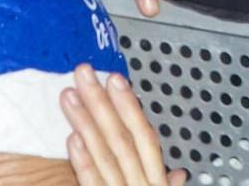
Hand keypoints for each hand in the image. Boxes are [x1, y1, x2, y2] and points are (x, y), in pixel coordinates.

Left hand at [61, 65, 188, 185]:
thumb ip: (165, 184)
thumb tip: (178, 173)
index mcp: (154, 179)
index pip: (144, 135)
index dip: (130, 105)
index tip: (114, 79)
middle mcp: (140, 184)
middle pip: (122, 138)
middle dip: (102, 102)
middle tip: (85, 74)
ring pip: (105, 154)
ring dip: (86, 122)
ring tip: (70, 96)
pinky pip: (92, 182)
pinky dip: (83, 161)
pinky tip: (72, 138)